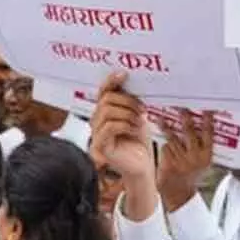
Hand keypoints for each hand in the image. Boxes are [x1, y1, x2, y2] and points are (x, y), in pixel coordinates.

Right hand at [91, 72, 155, 219]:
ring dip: (128, 113)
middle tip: (143, 109)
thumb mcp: (137, 116)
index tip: (124, 73)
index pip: (103, 92)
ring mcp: (96, 135)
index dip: (111, 81)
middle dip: (127, 101)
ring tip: (140, 121)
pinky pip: (109, 127)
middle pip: (106, 99)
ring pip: (107, 111)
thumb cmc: (139, 142)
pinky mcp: (100, 147)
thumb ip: (130, 102)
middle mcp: (97, 122)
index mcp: (105, 113)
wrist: (143, 166)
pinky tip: (135, 129)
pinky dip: (125, 124)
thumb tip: (132, 82)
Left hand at [156, 110, 214, 210]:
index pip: (209, 134)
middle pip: (189, 132)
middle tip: (182, 108)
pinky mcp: (168, 162)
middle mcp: (194, 156)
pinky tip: (163, 142)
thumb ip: (203, 148)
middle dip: (186, 119)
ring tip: (161, 118)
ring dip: (167, 127)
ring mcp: (181, 159)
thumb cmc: (193, 177)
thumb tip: (204, 128)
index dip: (208, 121)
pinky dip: (165, 144)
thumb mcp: (204, 164)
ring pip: (173, 138)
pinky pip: (166, 147)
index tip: (207, 110)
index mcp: (206, 156)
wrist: (179, 194)